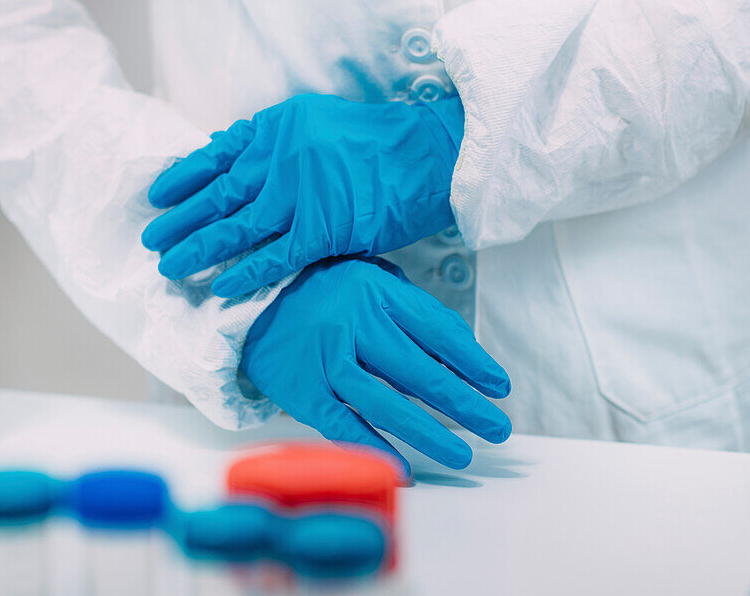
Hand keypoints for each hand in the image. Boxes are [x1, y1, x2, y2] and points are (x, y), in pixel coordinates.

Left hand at [142, 93, 463, 297]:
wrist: (430, 153)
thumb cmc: (378, 141)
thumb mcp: (317, 121)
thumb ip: (275, 140)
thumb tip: (231, 152)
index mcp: (277, 127)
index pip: (217, 154)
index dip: (183, 177)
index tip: (157, 195)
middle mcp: (280, 156)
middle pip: (217, 194)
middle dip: (180, 220)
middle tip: (150, 239)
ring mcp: (299, 194)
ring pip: (235, 228)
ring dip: (198, 250)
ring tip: (170, 267)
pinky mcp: (322, 229)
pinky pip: (273, 257)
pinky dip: (244, 273)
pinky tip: (219, 287)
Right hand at [239, 256, 510, 475]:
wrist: (250, 302)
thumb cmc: (323, 293)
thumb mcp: (369, 281)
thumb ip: (411, 311)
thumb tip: (463, 356)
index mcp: (376, 291)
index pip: (437, 331)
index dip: (473, 362)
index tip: (499, 388)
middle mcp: (353, 322)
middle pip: (419, 372)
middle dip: (465, 404)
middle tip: (497, 428)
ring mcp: (326, 359)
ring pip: (386, 403)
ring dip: (429, 433)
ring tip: (463, 454)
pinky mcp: (302, 390)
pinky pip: (344, 424)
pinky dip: (373, 448)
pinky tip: (404, 468)